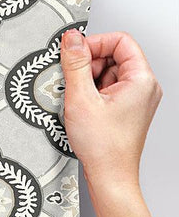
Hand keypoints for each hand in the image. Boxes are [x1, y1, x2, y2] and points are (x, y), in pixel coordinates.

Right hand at [59, 28, 162, 191]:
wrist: (110, 176)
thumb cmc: (103, 146)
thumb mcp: (81, 99)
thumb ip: (75, 64)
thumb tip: (72, 39)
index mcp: (141, 79)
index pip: (120, 41)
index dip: (95, 43)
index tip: (74, 53)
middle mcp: (144, 87)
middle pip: (114, 56)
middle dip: (89, 65)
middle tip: (73, 82)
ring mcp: (136, 99)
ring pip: (109, 74)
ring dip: (88, 81)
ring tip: (79, 101)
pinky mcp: (126, 110)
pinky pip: (108, 90)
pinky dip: (92, 94)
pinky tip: (83, 109)